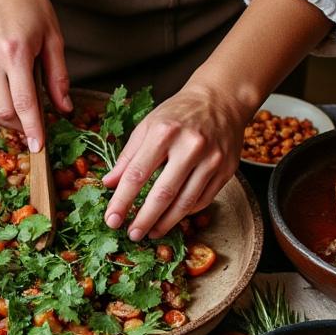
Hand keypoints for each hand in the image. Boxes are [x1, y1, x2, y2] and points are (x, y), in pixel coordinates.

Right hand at [0, 0, 71, 151]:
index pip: (24, 103)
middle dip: (21, 126)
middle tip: (38, 127)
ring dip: (7, 119)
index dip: (33, 129)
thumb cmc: (30, 5)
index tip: (39, 147)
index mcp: (16, 52)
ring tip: (24, 116)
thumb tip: (64, 108)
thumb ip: (58, 75)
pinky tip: (10, 100)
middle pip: (4, 111)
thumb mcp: (53, 37)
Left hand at [102, 84, 249, 240]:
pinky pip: (203, 200)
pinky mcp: (227, 170)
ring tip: (151, 232)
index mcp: (164, 132)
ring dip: (166, 222)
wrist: (222, 99)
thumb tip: (108, 183)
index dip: (122, 201)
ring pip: (186, 202)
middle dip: (144, 219)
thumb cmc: (178, 113)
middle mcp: (190, 146)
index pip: (137, 174)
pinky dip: (186, 212)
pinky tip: (173, 217)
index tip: (112, 220)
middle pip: (163, 193)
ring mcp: (212, 160)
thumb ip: (127, 156)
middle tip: (132, 235)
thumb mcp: (147, 126)